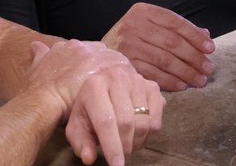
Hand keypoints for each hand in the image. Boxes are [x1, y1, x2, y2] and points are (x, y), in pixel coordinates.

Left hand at [27, 40, 162, 165]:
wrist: (103, 88)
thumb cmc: (89, 110)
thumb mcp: (77, 126)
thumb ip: (81, 143)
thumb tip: (89, 158)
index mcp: (94, 86)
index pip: (105, 121)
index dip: (112, 146)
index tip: (117, 165)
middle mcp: (117, 77)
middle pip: (127, 122)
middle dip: (125, 146)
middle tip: (121, 154)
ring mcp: (137, 80)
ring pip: (145, 122)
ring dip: (138, 140)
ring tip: (128, 142)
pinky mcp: (153, 86)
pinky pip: (157, 117)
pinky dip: (150, 132)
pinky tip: (139, 132)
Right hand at [102, 3, 215, 91]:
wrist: (98, 55)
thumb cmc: (132, 38)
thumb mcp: (151, 25)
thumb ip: (176, 29)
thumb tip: (206, 35)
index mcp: (144, 11)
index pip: (175, 23)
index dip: (195, 36)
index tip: (210, 48)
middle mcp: (134, 26)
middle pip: (172, 42)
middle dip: (194, 57)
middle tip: (208, 68)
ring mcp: (128, 45)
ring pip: (164, 59)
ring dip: (185, 71)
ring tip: (199, 80)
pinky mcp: (125, 64)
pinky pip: (152, 74)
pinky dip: (169, 81)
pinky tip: (182, 85)